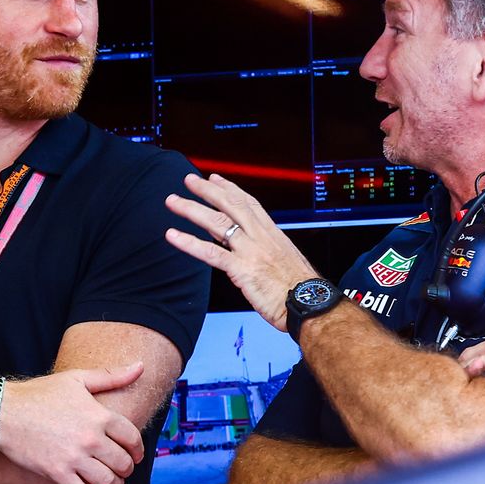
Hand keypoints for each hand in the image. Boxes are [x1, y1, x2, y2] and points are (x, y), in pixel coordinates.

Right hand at [0, 362, 146, 483]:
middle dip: (127, 468)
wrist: (1, 412)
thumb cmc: (39, 393)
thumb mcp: (77, 379)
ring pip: (108, 481)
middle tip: (122, 468)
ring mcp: (74, 458)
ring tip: (112, 481)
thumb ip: (112, 376)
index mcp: (100, 416)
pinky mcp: (57, 473)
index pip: (133, 439)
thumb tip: (140, 366)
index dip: (138, 449)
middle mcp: (90, 439)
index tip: (135, 454)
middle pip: (123, 462)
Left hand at [165, 173, 319, 331]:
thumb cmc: (303, 291)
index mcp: (273, 235)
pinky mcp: (243, 270)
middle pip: (231, 205)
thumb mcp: (288, 263)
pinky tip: (173, 236)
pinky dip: (190, 243)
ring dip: (192, 210)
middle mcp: (261, 238)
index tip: (215, 179)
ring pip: (218, 223)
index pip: (249, 204)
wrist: (311, 304)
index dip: (230, 189)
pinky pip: (211, 253)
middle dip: (208, 191)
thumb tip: (257, 255)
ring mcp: (251, 252)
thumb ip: (269, 254)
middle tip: (189, 181)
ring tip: (173, 202)